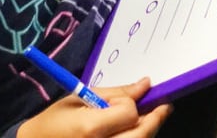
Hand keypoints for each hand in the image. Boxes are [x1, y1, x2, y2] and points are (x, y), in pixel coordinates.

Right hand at [17, 77, 171, 137]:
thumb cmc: (54, 121)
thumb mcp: (80, 98)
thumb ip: (115, 93)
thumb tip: (145, 84)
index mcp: (89, 128)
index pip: (129, 114)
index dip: (133, 104)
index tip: (135, 96)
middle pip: (141, 136)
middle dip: (155, 120)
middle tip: (163, 106)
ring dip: (147, 132)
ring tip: (148, 119)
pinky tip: (133, 132)